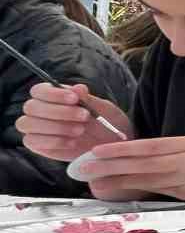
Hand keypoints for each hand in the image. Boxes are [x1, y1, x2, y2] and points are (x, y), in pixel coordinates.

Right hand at [17, 83, 133, 161]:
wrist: (108, 145)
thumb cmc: (104, 122)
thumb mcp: (102, 109)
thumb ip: (88, 99)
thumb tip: (78, 88)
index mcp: (51, 95)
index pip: (39, 90)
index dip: (54, 94)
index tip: (75, 99)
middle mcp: (38, 110)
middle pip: (31, 107)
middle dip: (58, 112)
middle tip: (84, 116)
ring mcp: (34, 128)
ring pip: (28, 124)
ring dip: (56, 126)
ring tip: (81, 130)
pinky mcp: (37, 144)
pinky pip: (32, 141)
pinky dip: (53, 141)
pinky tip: (73, 142)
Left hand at [79, 136, 184, 203]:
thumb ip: (172, 153)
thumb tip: (136, 158)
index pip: (150, 146)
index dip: (121, 149)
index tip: (97, 150)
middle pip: (144, 162)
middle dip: (112, 164)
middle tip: (86, 166)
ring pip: (148, 178)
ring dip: (119, 180)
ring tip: (95, 180)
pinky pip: (159, 191)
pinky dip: (138, 190)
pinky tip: (122, 190)